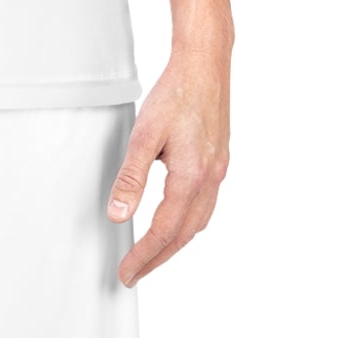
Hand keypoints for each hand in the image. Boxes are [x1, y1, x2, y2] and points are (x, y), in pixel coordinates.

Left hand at [105, 28, 231, 285]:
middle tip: (135, 273)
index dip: (143, 256)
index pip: (163, 231)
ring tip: (153, 254)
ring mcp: (218, 171)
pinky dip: (188, 223)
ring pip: (198, 223)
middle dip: (158, 258)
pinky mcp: (219, 161)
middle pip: (183, 235)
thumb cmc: (177, 93)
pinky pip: (205, 205)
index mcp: (191, 178)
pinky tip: (177, 218)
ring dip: (175, 243)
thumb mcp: (145, 135)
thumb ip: (131, 177)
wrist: (206, 64)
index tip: (126, 272)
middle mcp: (210, 180)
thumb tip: (117, 214)